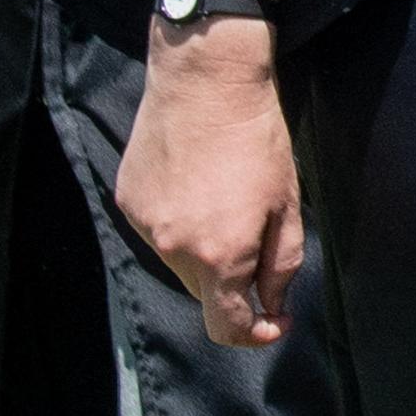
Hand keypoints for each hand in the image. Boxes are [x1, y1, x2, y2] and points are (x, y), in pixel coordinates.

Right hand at [118, 16, 306, 350]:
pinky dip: (178, 221)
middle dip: (233, 282)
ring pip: (180, 262)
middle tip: (255, 236)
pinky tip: (194, 182)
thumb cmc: (257, 139)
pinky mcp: (128, 202)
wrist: (205, 82)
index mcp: (221, 256)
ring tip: (223, 197)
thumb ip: (282, 266)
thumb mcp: (288, 205)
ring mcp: (146, 226)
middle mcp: (175, 249)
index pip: (227, 327)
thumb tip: (272, 307)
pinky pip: (157, 230)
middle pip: (205, 293)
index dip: (254, 334)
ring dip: (203, 249)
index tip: (275, 321)